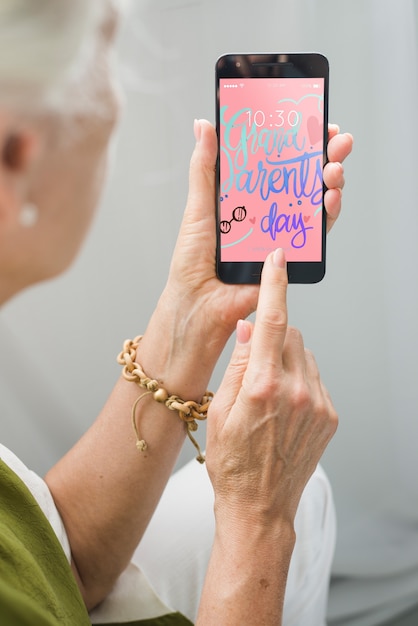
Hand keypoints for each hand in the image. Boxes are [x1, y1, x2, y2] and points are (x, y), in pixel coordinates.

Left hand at [165, 121, 352, 339]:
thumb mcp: (199, 206)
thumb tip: (205, 124)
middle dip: (325, 155)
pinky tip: (331, 197)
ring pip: (316, 200)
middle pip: (304, 177)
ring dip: (331, 180)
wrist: (198, 301)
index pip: (279, 161)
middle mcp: (269, 211)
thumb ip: (205, 167)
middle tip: (336, 139)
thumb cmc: (193, 258)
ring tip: (334, 168)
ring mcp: (282, 232)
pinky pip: (316, 232)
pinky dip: (328, 213)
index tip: (312, 121)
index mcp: (248, 195)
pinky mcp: (292, 255)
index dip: (299, 141)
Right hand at [205, 248, 337, 522]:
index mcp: (263, 386)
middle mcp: (296, 390)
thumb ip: (237, 363)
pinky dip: (300, 380)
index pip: (271, 322)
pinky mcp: (329, 415)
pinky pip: (315, 378)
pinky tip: (284, 407)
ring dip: (287, 360)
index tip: (278, 260)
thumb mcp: (219, 410)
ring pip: (304, 355)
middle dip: (272, 336)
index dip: (274, 286)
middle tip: (255, 364)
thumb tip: (248, 326)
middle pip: (290, 335)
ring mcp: (317, 404)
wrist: (259, 506)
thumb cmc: (231, 461)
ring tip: (269, 393)